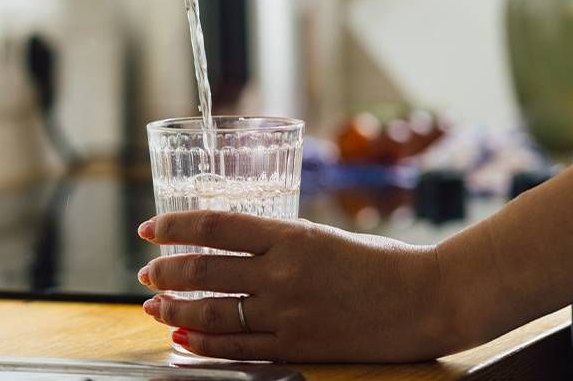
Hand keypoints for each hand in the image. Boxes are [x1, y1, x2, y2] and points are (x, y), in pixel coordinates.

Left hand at [137, 211, 464, 361]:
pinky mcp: (298, 346)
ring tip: (153, 306)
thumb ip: (279, 242)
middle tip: (145, 271)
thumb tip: (232, 247)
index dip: (174, 225)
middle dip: (166, 271)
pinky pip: (239, 348)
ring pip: (213, 311)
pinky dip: (204, 342)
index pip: (214, 224)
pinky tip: (184, 336)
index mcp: (290, 234)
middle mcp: (282, 272)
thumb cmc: (381, 262)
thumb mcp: (324, 236)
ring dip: (174, 308)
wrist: (427, 299)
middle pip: (203, 269)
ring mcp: (288, 312)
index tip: (149, 228)